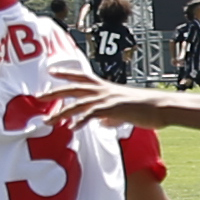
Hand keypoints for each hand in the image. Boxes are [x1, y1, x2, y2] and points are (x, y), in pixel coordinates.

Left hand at [45, 77, 177, 135]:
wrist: (161, 107)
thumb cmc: (146, 109)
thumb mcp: (124, 111)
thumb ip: (110, 115)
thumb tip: (103, 122)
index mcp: (106, 88)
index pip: (82, 78)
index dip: (66, 74)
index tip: (51, 71)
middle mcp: (104, 90)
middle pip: (73, 88)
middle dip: (55, 92)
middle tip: (38, 96)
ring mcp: (107, 98)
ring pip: (78, 103)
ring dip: (61, 113)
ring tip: (48, 121)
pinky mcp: (113, 108)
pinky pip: (92, 114)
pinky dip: (81, 121)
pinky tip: (72, 128)